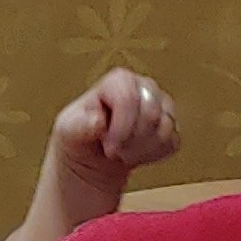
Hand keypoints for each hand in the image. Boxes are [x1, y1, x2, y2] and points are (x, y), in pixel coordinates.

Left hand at [50, 69, 178, 190]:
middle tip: (114, 150)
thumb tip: (97, 121)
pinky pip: (172, 143)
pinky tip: (136, 155)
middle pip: (152, 113)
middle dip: (132, 139)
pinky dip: (154, 155)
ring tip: (123, 153)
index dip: (122, 126)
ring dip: (141, 149)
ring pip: (165, 128)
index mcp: (118, 81)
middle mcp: (143, 88)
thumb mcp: (68, 131)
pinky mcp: (171, 126)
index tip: (109, 145)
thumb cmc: (79, 137)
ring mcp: (161, 106)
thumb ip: (79, 125)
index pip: (129, 98)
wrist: (92, 159)